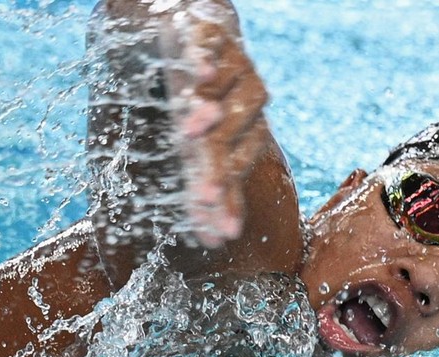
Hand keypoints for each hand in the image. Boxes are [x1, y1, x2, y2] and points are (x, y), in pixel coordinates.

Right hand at [156, 4, 269, 247]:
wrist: (204, 31)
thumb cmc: (204, 96)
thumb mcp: (201, 142)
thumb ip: (206, 184)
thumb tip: (209, 242)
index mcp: (245, 132)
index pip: (235, 173)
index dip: (228, 201)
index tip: (218, 235)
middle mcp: (247, 105)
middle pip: (233, 141)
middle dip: (218, 169)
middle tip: (207, 196)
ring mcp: (236, 69)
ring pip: (231, 95)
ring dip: (210, 113)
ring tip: (191, 131)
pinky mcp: (214, 35)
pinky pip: (212, 47)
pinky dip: (206, 60)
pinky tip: (203, 75)